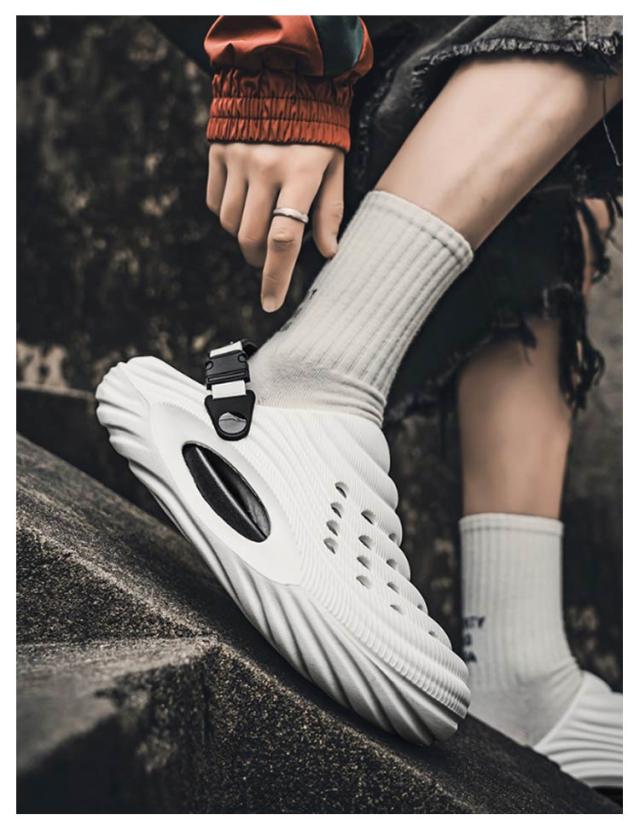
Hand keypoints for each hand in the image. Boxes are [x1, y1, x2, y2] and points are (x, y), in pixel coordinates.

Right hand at [206, 143, 343, 310]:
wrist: (282, 72)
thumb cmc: (318, 127)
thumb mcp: (334, 165)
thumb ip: (329, 210)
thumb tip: (327, 252)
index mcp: (300, 173)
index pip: (284, 239)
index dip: (276, 277)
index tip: (271, 304)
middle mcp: (265, 167)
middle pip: (251, 238)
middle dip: (258, 260)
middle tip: (269, 259)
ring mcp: (237, 158)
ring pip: (229, 223)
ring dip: (243, 236)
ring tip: (260, 221)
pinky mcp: (218, 151)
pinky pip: (214, 202)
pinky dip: (226, 213)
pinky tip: (244, 200)